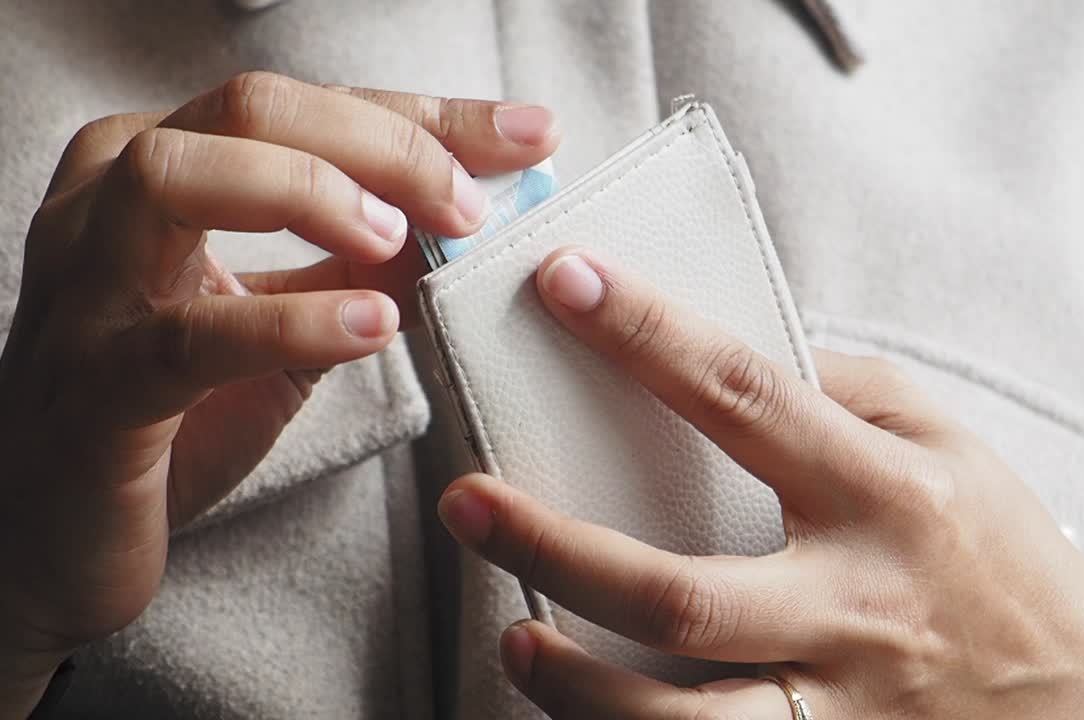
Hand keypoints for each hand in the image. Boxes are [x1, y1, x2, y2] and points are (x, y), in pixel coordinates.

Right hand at [0, 72, 558, 715]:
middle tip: (473, 201)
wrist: (56, 533)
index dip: (429, 116)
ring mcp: (87, 284)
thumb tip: (467, 221)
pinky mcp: (93, 382)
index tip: (530, 135)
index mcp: (161, 164)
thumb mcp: (283, 321)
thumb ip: (359, 266)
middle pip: (250, 107)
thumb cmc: (172, 411)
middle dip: (383, 142)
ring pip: (182, 177)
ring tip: (402, 239)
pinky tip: (371, 327)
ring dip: (313, 192)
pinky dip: (290, 322)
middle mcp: (108, 198)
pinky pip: (187, 335)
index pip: (311, 108)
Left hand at [437, 248, 1083, 718]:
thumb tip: (727, 353)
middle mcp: (855, 604)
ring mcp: (842, 706)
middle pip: (679, 594)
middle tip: (467, 502)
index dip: (646, 333)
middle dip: (554, 548)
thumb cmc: (1002, 552)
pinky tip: (585, 712)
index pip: (744, 396)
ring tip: (515, 638)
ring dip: (577, 688)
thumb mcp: (947, 445)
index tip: (563, 283)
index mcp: (885, 494)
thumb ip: (844, 392)